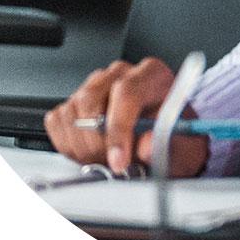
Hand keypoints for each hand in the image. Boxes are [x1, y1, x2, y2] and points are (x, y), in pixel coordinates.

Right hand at [43, 58, 205, 178]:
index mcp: (151, 75)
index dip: (118, 129)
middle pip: (90, 99)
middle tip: (110, 166)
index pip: (125, 92)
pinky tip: (90, 152)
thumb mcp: (183, 147)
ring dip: (83, 145)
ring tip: (104, 160)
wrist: (168, 142)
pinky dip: (68, 143)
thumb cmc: (176, 139)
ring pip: (71, 111)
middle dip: (97, 142)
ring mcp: (94, 84)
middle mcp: (120, 74)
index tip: (118, 160)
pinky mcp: (74, 99)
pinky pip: (57, 120)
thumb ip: (165, 145)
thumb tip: (144, 148)